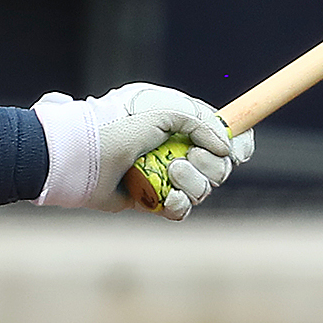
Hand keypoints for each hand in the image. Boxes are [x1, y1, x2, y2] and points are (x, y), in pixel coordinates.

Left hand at [31, 84, 254, 219]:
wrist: (84, 158)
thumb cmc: (119, 129)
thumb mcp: (162, 113)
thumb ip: (200, 123)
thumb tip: (226, 148)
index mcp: (181, 125)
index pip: (222, 134)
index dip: (237, 144)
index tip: (239, 151)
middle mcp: (176, 150)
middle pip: (219, 166)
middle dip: (211, 166)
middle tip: (188, 158)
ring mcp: (165, 177)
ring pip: (203, 190)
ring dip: (194, 183)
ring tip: (171, 173)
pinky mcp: (152, 200)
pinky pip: (181, 209)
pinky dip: (179, 206)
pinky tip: (168, 199)